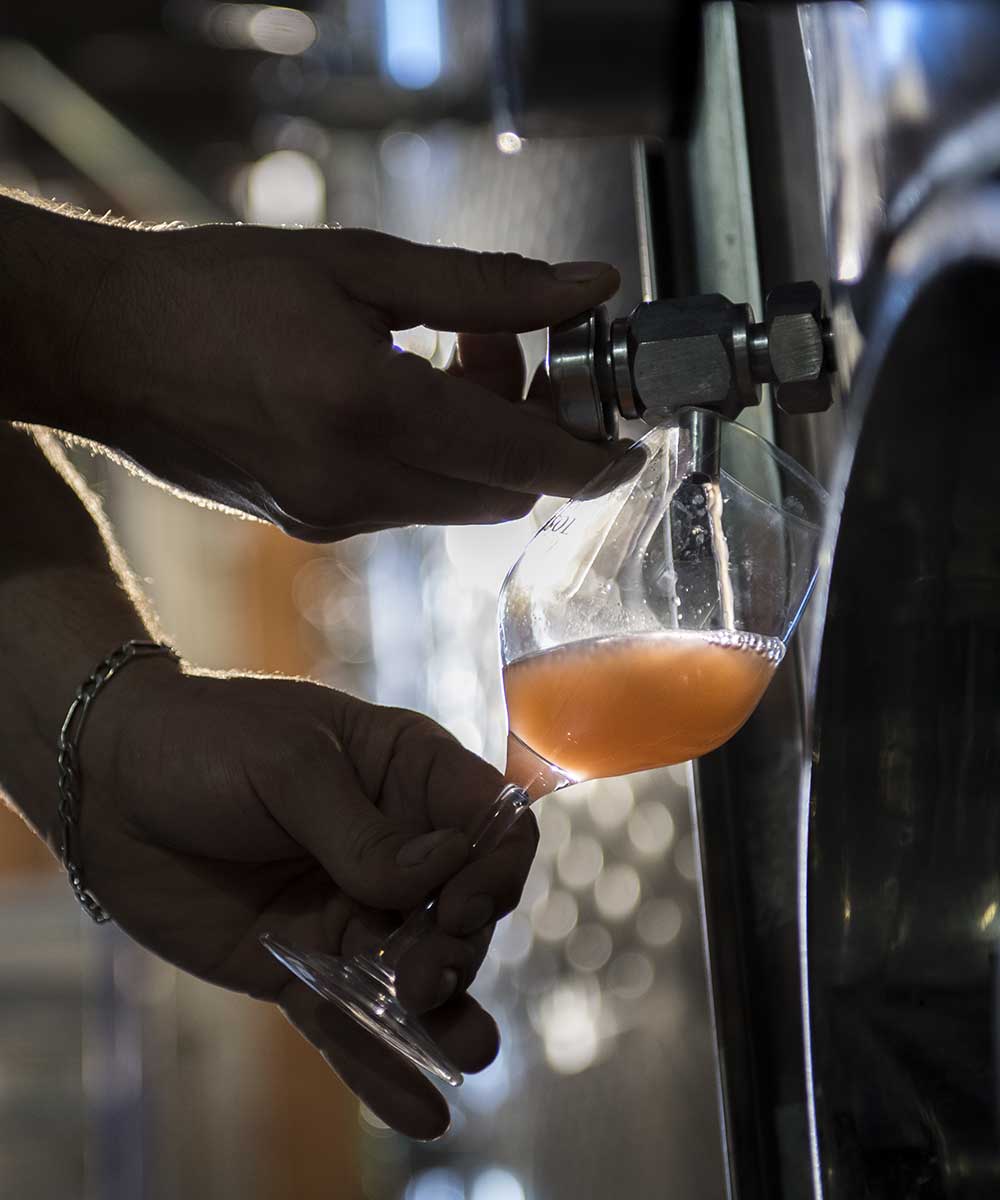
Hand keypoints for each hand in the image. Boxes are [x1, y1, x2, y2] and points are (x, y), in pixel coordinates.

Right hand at [26, 213, 620, 538]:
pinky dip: (437, 460)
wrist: (105, 345)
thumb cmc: (214, 289)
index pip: (528, 460)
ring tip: (450, 358)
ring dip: (486, 444)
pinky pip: (410, 505)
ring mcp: (333, 516)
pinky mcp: (312, 525)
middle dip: (540, 436)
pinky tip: (406, 395)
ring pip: (460, 502)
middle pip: (504, 492)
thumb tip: (589, 287)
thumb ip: (487, 287)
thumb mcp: (359, 262)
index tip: (628, 437)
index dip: (595, 456)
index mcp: (373, 412)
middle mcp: (358, 485)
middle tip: (525, 355)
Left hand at [80, 661, 536, 1137]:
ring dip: (442, 1016)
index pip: (491, 822)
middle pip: (463, 908)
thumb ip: (363, 831)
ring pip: (417, 972)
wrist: (106, 784)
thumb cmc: (203, 741)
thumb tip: (445, 872)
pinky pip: (349, 1018)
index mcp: (408, 772)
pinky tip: (423, 1111)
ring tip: (466, 1054)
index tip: (465, 905)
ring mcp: (352, 908)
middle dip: (456, 947)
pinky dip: (382, 1064)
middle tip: (422, 980)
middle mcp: (396, 846)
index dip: (494, 866)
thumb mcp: (287, 767)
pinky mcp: (303, 963)